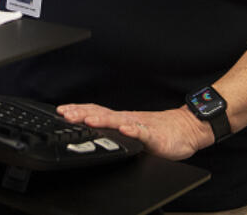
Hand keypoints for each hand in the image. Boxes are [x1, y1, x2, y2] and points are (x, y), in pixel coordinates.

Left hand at [55, 103, 215, 160]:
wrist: (185, 129)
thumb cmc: (160, 131)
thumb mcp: (132, 131)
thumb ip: (116, 132)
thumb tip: (92, 134)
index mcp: (121, 120)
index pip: (95, 112)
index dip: (78, 111)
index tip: (61, 111)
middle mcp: (128, 119)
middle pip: (102, 114)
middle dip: (82, 114)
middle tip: (65, 114)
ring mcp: (141, 126)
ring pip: (119, 121)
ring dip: (103, 120)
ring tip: (89, 120)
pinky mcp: (155, 136)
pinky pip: (143, 132)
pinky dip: (133, 130)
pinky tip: (125, 129)